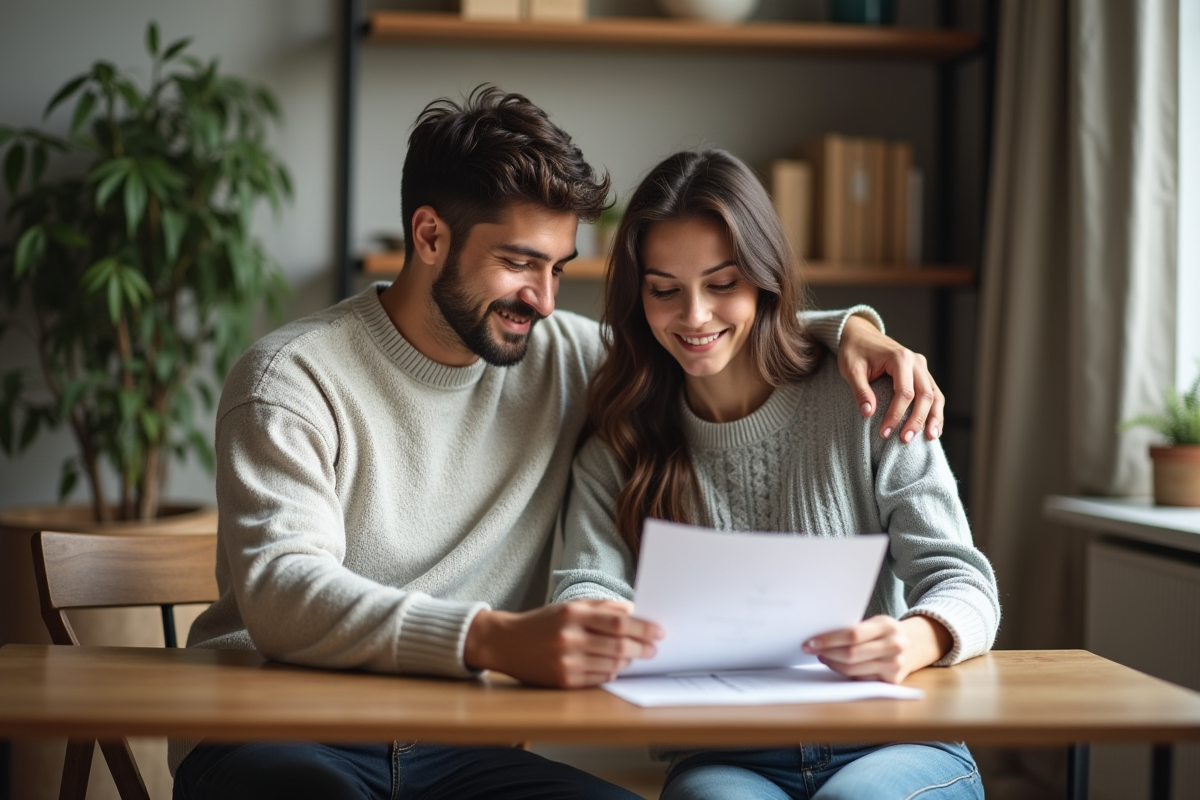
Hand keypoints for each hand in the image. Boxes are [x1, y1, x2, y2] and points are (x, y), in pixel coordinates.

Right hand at [463, 600, 662, 687]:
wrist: (505, 643)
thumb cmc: (542, 622)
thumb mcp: (569, 606)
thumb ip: (601, 607)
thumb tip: (633, 611)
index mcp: (572, 614)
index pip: (619, 622)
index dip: (643, 628)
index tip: (659, 631)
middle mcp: (569, 637)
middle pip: (619, 646)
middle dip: (642, 648)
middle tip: (653, 648)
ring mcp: (566, 662)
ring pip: (612, 665)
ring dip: (629, 662)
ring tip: (635, 656)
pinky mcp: (563, 681)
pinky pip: (599, 679)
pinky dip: (612, 672)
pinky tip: (615, 666)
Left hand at [802, 615, 950, 683]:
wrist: (915, 645)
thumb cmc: (886, 632)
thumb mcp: (876, 623)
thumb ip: (855, 629)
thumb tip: (821, 636)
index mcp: (887, 626)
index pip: (852, 635)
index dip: (828, 640)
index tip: (810, 642)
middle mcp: (893, 646)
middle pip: (851, 654)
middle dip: (826, 652)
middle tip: (811, 649)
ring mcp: (894, 665)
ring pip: (853, 669)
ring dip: (832, 663)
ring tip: (822, 656)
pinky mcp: (891, 681)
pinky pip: (860, 678)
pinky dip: (844, 672)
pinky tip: (836, 664)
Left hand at [838, 315, 944, 441]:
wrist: (860, 334)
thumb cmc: (854, 351)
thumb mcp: (851, 369)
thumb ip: (860, 391)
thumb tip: (868, 414)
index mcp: (900, 358)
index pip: (904, 393)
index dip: (896, 415)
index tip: (884, 433)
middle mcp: (916, 361)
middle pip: (925, 395)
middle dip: (917, 420)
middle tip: (905, 440)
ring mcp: (921, 367)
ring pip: (935, 395)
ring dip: (934, 418)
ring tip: (929, 439)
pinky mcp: (921, 373)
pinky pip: (933, 393)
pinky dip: (935, 411)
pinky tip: (933, 429)